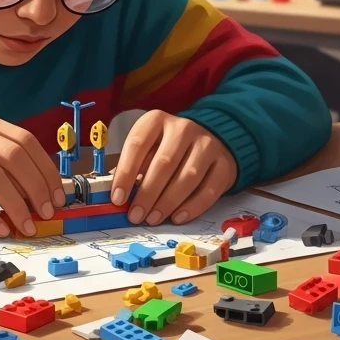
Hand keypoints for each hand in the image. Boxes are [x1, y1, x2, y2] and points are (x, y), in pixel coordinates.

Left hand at [111, 110, 238, 225]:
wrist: (212, 142)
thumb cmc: (169, 149)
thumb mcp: (148, 149)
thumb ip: (133, 168)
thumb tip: (115, 195)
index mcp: (157, 120)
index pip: (137, 144)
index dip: (125, 173)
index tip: (117, 198)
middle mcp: (183, 128)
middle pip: (163, 163)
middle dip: (147, 193)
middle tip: (135, 215)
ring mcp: (207, 144)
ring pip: (187, 176)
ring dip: (167, 202)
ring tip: (153, 218)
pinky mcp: (224, 164)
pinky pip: (208, 190)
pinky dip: (191, 207)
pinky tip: (177, 217)